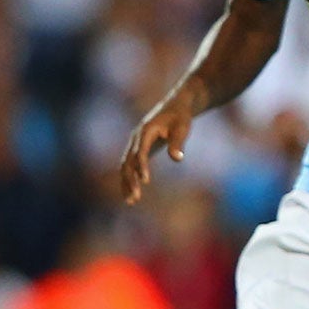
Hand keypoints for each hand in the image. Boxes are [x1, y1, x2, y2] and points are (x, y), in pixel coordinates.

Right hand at [120, 90, 197, 204]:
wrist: (176, 106)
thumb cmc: (181, 117)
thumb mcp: (182, 127)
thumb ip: (178, 142)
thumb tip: (177, 158)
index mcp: (145, 131)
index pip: (140, 152)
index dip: (142, 167)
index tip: (146, 181)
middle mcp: (136, 138)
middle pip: (128, 162)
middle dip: (130, 181)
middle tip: (135, 199)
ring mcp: (135, 143)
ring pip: (126, 166)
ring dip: (127, 183)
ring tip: (131, 202)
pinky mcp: (138, 148)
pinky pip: (130, 165)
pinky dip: (130, 178)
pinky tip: (132, 193)